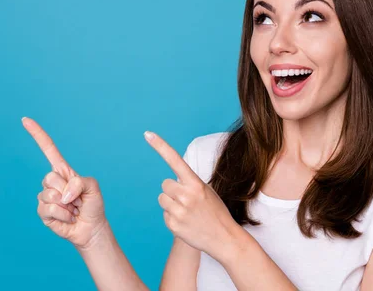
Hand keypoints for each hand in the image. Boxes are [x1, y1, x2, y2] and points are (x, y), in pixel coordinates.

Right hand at [23, 117, 106, 249]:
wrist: (90, 227)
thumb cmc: (93, 205)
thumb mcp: (93, 187)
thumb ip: (80, 183)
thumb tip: (62, 194)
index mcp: (63, 171)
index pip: (49, 149)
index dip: (37, 134)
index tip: (25, 120)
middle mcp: (52, 182)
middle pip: (50, 178)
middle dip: (67, 190)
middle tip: (76, 200)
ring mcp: (46, 197)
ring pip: (49, 195)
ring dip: (66, 206)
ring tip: (72, 210)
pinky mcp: (43, 212)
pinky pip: (49, 209)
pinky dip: (62, 216)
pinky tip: (67, 218)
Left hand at [144, 131, 239, 260]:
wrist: (225, 238)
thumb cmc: (215, 212)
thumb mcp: (207, 191)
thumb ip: (189, 183)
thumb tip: (170, 183)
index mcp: (195, 183)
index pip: (174, 160)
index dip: (160, 146)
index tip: (147, 134)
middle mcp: (186, 195)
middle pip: (165, 184)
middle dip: (173, 190)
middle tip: (187, 200)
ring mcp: (179, 211)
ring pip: (162, 199)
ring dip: (171, 203)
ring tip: (187, 211)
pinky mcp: (173, 225)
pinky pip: (164, 215)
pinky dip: (173, 218)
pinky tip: (186, 222)